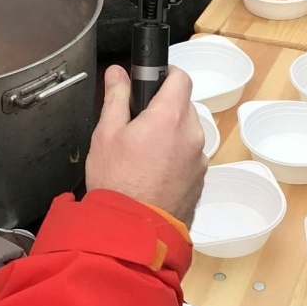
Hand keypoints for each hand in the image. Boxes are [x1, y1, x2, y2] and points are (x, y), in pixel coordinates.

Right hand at [85, 65, 206, 224]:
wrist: (132, 233)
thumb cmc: (116, 181)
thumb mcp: (105, 134)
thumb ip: (115, 97)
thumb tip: (117, 72)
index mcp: (170, 116)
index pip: (181, 78)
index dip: (166, 74)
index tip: (150, 81)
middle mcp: (193, 134)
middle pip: (184, 106)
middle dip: (164, 109)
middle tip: (137, 124)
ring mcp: (200, 160)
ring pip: (187, 133)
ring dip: (171, 135)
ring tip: (144, 155)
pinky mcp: (201, 181)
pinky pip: (190, 157)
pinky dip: (176, 158)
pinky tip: (154, 174)